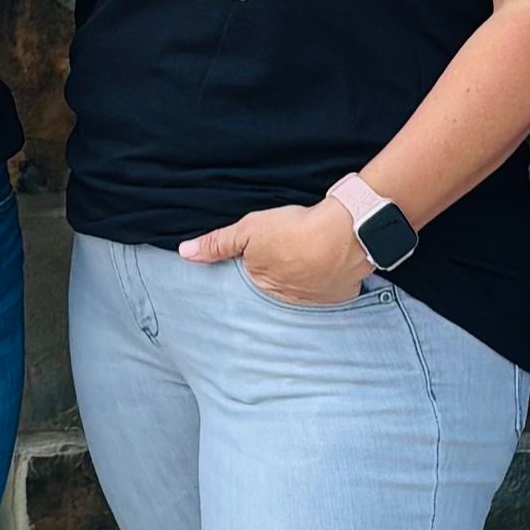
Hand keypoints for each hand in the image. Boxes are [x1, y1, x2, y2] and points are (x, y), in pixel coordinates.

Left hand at [179, 199, 369, 306]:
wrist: (344, 233)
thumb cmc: (295, 229)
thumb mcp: (248, 229)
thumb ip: (217, 243)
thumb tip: (184, 253)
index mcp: (262, 285)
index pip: (253, 279)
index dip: (259, 263)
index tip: (268, 252)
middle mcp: (286, 299)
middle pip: (279, 288)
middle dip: (282, 274)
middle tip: (291, 254)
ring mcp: (315, 300)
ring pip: (306, 291)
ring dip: (307, 280)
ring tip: (311, 259)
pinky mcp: (341, 296)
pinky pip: (333, 292)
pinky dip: (331, 282)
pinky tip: (332, 267)